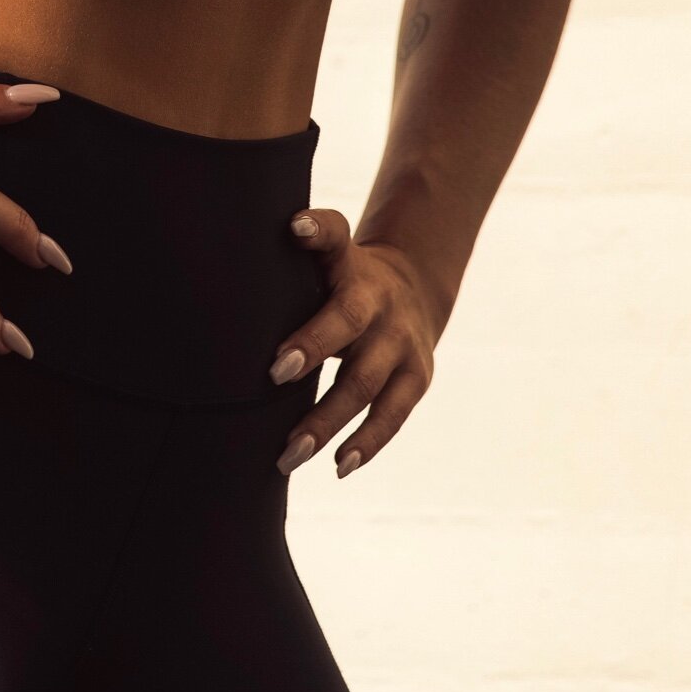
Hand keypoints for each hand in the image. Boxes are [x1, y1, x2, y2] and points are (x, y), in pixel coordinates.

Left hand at [266, 205, 442, 479]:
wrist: (412, 291)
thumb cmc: (342, 277)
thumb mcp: (328, 253)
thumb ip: (306, 242)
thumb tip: (285, 226)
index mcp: (352, 266)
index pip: (335, 238)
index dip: (316, 232)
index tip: (293, 229)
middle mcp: (380, 304)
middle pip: (347, 323)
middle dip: (313, 347)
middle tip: (274, 373)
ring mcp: (402, 344)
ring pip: (365, 384)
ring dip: (327, 421)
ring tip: (289, 452)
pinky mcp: (417, 378)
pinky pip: (391, 415)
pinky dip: (366, 443)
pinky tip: (338, 466)